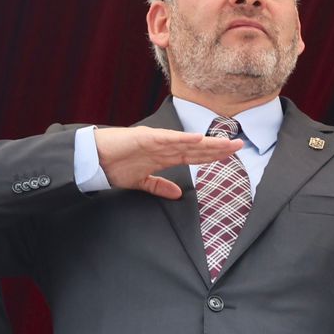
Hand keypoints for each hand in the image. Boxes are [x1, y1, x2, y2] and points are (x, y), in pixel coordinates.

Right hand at [93, 126, 241, 199]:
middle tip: (240, 146)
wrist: (93, 159)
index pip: (194, 155)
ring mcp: (156, 141)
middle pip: (196, 147)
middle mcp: (164, 146)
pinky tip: (198, 139)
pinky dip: (183, 138)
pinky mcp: (145, 138)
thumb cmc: (114, 166)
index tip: (231, 155)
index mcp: (164, 156)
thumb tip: (177, 194)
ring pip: (187, 142)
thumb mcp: (141, 181)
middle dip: (218, 147)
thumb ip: (159, 186)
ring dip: (207, 142)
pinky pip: (167, 139)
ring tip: (226, 143)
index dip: (213, 155)